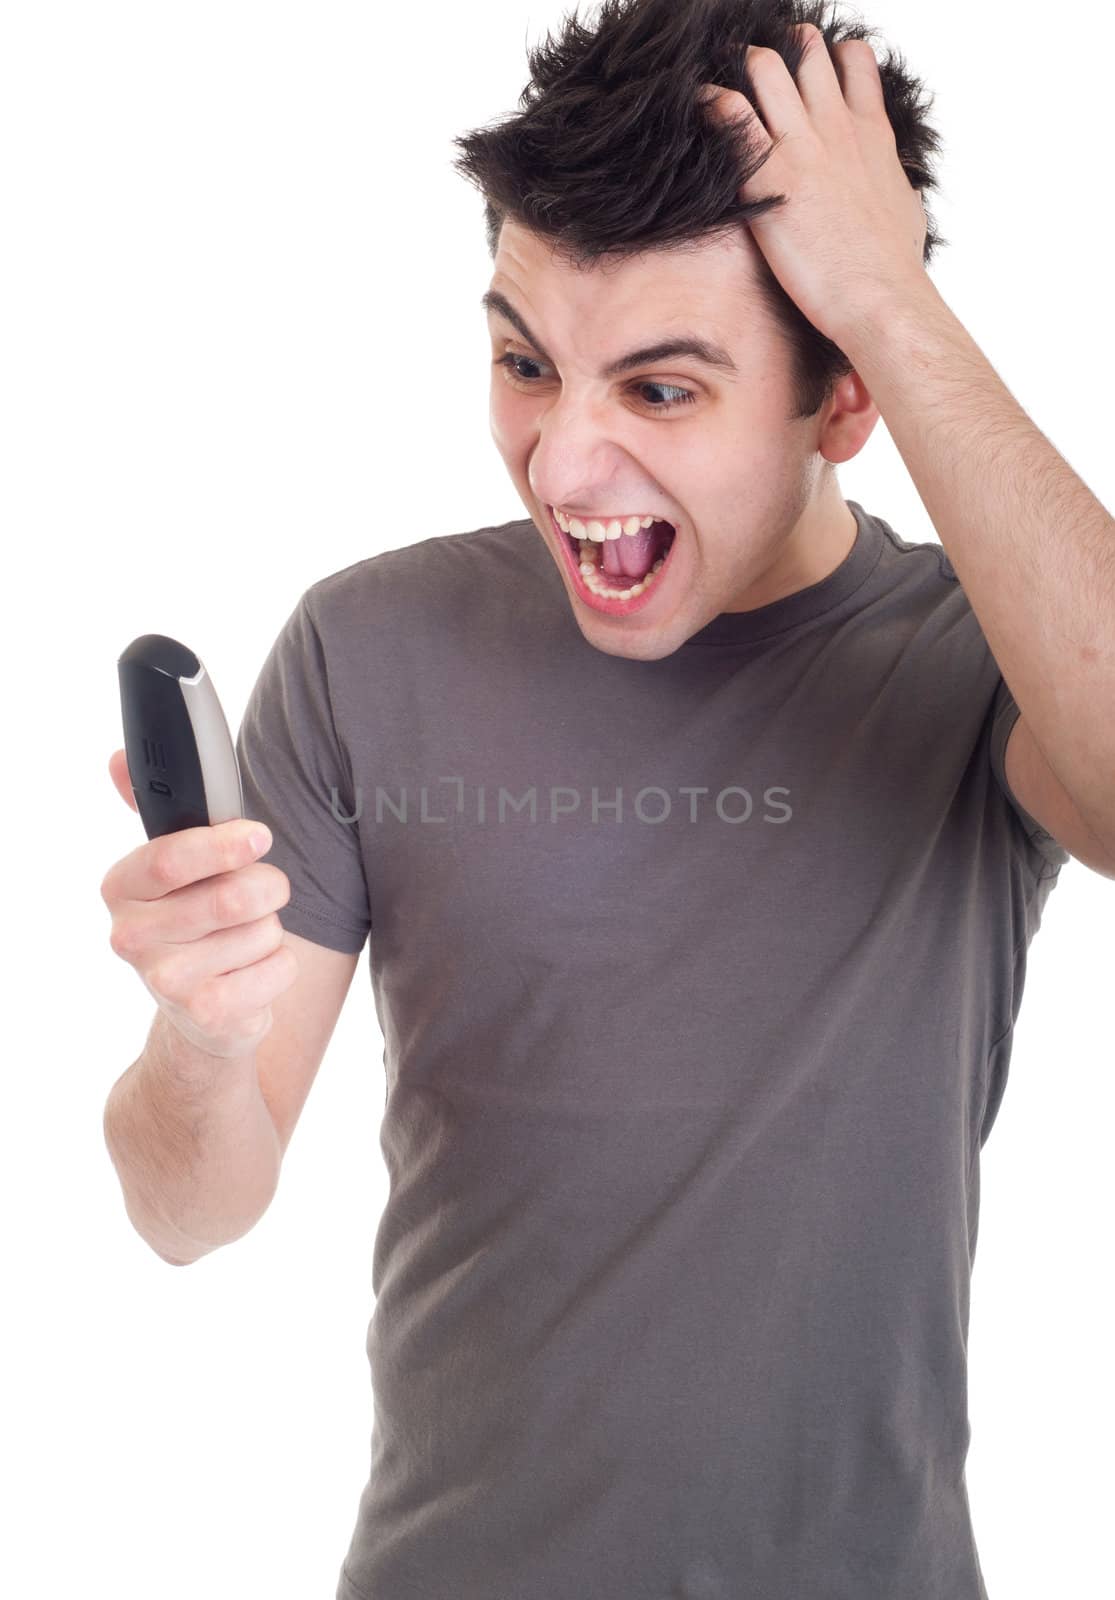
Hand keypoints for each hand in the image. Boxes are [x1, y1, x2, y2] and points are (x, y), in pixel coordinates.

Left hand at [699, 22, 929, 348]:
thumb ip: (895, 186)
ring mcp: (801, 146)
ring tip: (726, 90)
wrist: (879, 298)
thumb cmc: (893, 268)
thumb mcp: (907, 212)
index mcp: (871, 132)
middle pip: (805, 50)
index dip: (828, 57)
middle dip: (779, 53)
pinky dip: (710, 102)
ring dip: (740, 70)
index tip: (809, 77)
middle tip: (759, 81)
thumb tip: (897, 191)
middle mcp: (836, 127)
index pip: (853, 59)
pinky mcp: (768, 176)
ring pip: (764, 65)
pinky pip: (729, 111)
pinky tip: (702, 113)